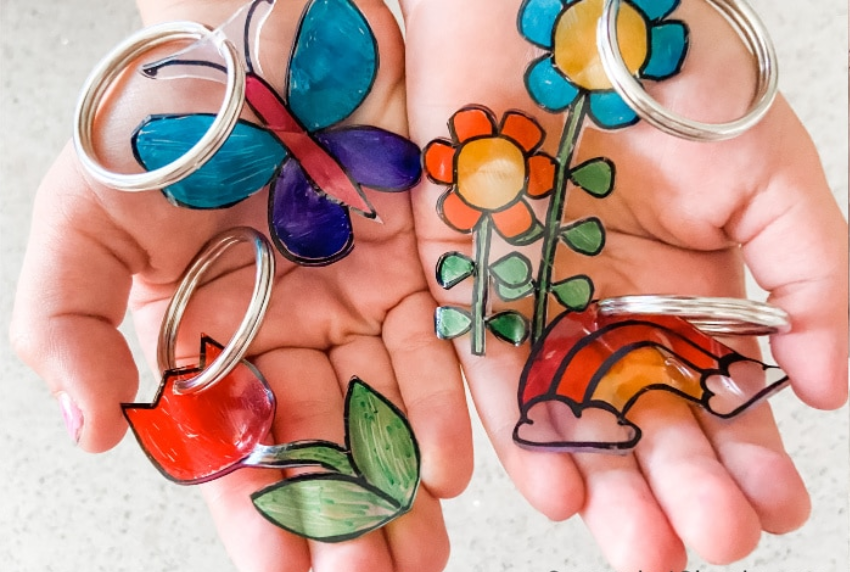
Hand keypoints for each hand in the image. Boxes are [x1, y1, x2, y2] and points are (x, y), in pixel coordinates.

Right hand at [10, 1, 471, 570]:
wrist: (256, 33)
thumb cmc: (161, 123)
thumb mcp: (85, 218)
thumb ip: (70, 325)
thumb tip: (92, 434)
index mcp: (210, 334)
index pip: (233, 441)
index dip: (257, 507)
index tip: (285, 569)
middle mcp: (289, 329)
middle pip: (320, 440)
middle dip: (345, 516)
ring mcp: (358, 299)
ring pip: (384, 409)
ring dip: (402, 484)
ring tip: (422, 553)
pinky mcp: (419, 264)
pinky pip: (434, 344)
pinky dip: (439, 404)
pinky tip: (448, 466)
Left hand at [401, 0, 846, 569]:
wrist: (558, 7)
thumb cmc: (670, 71)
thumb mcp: (766, 172)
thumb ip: (809, 277)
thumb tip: (835, 388)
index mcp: (688, 282)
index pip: (722, 389)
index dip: (750, 453)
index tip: (776, 511)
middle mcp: (613, 302)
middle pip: (646, 413)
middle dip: (676, 484)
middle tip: (704, 547)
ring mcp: (543, 297)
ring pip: (573, 408)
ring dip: (605, 479)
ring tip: (639, 544)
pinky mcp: (473, 282)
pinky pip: (493, 367)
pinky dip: (521, 428)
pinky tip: (557, 487)